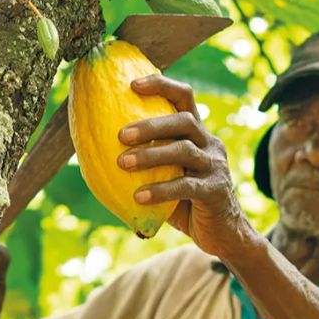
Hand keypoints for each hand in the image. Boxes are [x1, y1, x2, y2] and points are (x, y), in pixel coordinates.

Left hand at [117, 74, 261, 257]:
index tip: (132, 85)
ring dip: (150, 155)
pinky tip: (138, 197)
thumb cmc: (186, 203)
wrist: (223, 234)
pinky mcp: (215, 191)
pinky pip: (186, 186)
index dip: (161, 85)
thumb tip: (96, 154)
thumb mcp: (167, 176)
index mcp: (198, 134)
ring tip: (122, 164)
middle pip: (184, 121)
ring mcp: (215, 167)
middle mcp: (210, 144)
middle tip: (120, 135)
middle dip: (151, 124)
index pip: (184, 97)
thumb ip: (147, 163)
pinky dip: (160, 190)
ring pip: (183, 150)